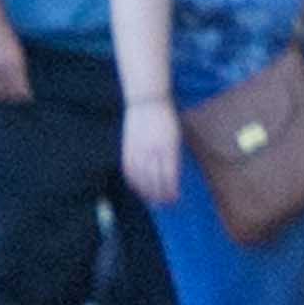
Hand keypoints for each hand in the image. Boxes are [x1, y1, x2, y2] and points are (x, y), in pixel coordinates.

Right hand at [118, 95, 185, 212]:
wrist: (147, 101)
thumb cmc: (166, 118)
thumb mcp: (175, 137)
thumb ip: (173, 157)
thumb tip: (172, 178)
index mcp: (168, 149)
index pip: (170, 177)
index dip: (171, 192)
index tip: (174, 199)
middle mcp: (153, 151)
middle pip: (155, 181)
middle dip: (160, 196)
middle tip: (164, 204)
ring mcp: (139, 150)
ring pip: (141, 179)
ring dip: (146, 192)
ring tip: (151, 200)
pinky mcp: (128, 148)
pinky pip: (129, 170)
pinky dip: (133, 182)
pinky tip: (137, 187)